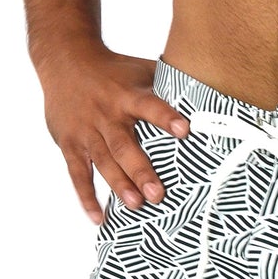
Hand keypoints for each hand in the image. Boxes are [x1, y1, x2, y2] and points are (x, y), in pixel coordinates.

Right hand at [36, 44, 189, 223]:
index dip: (166, 117)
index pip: (150, 106)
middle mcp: (106, 115)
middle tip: (159, 194)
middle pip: (124, 145)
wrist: (65, 61)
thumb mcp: (141, 70)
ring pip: (103, 162)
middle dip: (141, 170)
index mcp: (127, 96)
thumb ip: (169, 84)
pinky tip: (100, 218)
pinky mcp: (69, 144)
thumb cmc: (114, 70)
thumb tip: (212, 90)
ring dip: (119, 185)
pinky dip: (87, 197)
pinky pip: (77, 174)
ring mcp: (86, 131)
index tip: (186, 131)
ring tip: (136, 205)